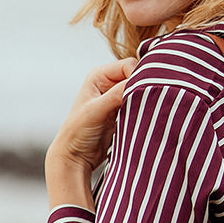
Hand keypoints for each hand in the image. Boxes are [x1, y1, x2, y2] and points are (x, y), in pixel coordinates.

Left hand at [46, 58, 137, 209]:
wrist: (75, 157)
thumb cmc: (78, 132)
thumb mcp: (96, 110)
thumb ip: (116, 94)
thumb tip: (140, 82)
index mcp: (99, 75)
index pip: (129, 65)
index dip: (139, 76)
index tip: (143, 92)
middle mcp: (108, 82)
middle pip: (137, 76)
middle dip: (143, 88)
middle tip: (147, 103)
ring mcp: (117, 97)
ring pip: (140, 91)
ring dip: (144, 100)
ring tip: (143, 112)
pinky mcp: (123, 112)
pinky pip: (140, 105)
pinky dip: (144, 110)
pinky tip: (143, 118)